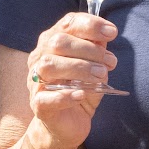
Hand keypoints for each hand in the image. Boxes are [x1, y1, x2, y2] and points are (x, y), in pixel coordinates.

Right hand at [24, 12, 114, 143]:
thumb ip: (98, 52)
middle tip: (110, 62)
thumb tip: (104, 38)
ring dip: (79, 68)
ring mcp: (36, 81)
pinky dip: (65, 95)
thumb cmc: (81, 90)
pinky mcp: (38, 105)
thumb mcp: (95, 68)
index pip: (67, 24)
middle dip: (89, 49)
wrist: (69, 123)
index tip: (112, 32)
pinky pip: (46, 97)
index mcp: (53, 43)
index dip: (90, 25)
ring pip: (49, 65)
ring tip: (101, 75)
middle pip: (57, 42)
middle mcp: (40, 58)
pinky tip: (81, 94)